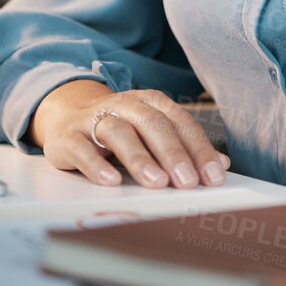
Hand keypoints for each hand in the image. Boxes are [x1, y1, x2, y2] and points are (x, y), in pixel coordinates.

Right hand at [30, 80, 229, 189]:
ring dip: (140, 159)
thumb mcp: (151, 134)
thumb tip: (220, 166)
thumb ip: (184, 147)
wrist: (65, 116)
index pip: (180, 123)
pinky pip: (82, 149)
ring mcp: (93, 118)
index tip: (214, 176)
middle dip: (173, 154)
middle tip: (188, 182)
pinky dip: (96, 165)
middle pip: (152, 124)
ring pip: (119, 132)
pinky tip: (111, 182)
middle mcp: (124, 105)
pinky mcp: (68, 137)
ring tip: (157, 183)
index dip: (199, 149)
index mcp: (150, 102)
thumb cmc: (118, 130)